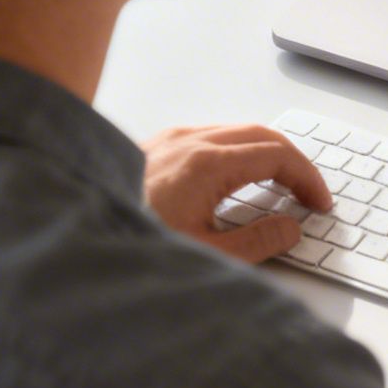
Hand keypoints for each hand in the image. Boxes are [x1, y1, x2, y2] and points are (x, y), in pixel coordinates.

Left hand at [142, 124, 332, 263]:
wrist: (68, 239)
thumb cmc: (128, 244)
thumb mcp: (205, 255)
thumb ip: (258, 242)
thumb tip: (291, 228)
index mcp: (208, 164)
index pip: (278, 154)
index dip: (308, 177)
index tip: (319, 202)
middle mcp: (189, 141)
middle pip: (261, 134)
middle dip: (293, 161)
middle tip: (309, 193)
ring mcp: (168, 140)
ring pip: (235, 131)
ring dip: (264, 154)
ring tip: (279, 187)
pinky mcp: (151, 147)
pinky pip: (208, 136)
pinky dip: (235, 152)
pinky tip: (234, 181)